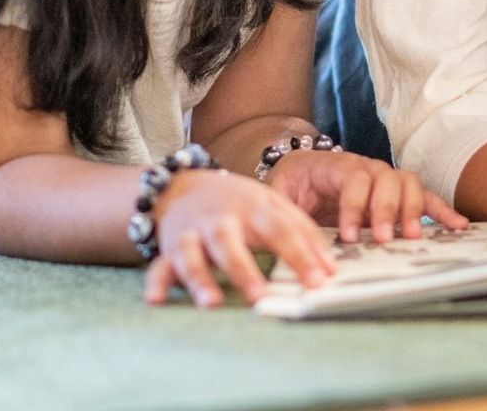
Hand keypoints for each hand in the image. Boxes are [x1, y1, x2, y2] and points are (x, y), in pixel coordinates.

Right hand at [143, 168, 336, 308]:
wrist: (183, 185)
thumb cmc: (237, 201)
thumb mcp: (272, 204)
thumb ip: (303, 230)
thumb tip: (331, 266)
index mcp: (252, 208)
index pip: (280, 231)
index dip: (300, 256)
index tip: (318, 281)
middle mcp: (220, 221)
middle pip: (230, 244)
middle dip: (244, 270)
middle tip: (260, 296)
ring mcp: (192, 235)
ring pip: (192, 256)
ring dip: (200, 279)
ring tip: (211, 303)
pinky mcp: (168, 249)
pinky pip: (159, 266)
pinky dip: (156, 283)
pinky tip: (156, 299)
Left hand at [267, 148, 468, 243]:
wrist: (301, 170)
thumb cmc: (291, 183)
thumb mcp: (278, 191)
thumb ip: (283, 207)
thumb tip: (287, 233)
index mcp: (336, 165)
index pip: (354, 179)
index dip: (353, 206)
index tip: (346, 236)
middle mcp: (366, 167)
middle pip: (386, 179)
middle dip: (386, 209)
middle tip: (381, 239)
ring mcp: (385, 179)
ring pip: (408, 183)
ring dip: (412, 210)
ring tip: (411, 237)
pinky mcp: (397, 195)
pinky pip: (424, 197)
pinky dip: (441, 210)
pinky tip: (457, 226)